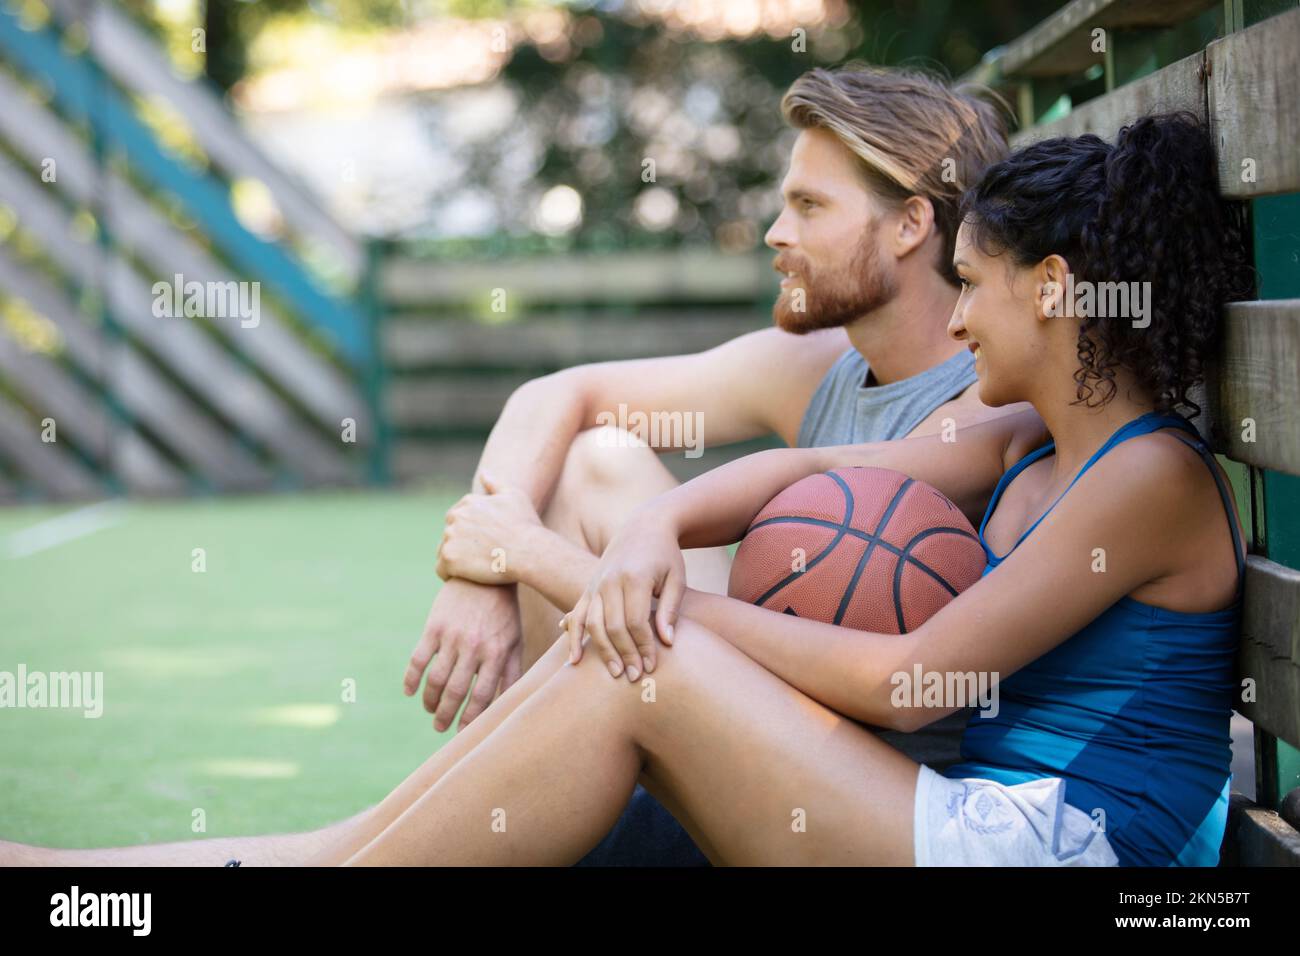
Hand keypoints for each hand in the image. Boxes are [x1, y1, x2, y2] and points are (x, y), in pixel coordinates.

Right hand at [404, 578, 522, 731]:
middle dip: (447, 714)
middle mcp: (474, 647)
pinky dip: (411, 678)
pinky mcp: (434, 626)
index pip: (483, 695)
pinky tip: (409, 691)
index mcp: (497, 653)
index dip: (471, 718)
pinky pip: (418, 658)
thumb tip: (507, 705)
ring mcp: (452, 636)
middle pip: (456, 691)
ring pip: (436, 679)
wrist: (485, 573)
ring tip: (429, 710)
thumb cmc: (504, 613)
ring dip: (430, 700)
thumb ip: (512, 672)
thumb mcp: (515, 640)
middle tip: (440, 727)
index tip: (462, 733)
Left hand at [436, 474, 541, 584]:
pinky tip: (461, 578)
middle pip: (448, 533)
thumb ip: (496, 483)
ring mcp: (450, 537)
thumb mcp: (514, 496)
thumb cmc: (525, 525)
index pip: (457, 516)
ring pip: (443, 551)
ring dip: (453, 559)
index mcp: (469, 502)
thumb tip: (484, 473)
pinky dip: (447, 574)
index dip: (468, 531)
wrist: (528, 551)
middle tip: (477, 557)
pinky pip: (440, 569)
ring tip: (471, 569)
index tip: (481, 542)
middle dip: (459, 544)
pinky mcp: (449, 558)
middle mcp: (456, 517)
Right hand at [564, 514, 684, 679]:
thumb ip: (671, 610)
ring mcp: (596, 584)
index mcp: (634, 577)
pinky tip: (574, 660)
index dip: (644, 647)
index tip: (652, 666)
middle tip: (635, 677)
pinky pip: (577, 615)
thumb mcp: (676, 579)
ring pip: (592, 624)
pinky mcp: (588, 587)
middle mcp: (610, 581)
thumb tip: (666, 643)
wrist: (644, 526)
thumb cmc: (666, 555)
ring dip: (602, 652)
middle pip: (613, 627)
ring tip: (615, 673)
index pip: (636, 622)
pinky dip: (572, 638)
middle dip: (625, 654)